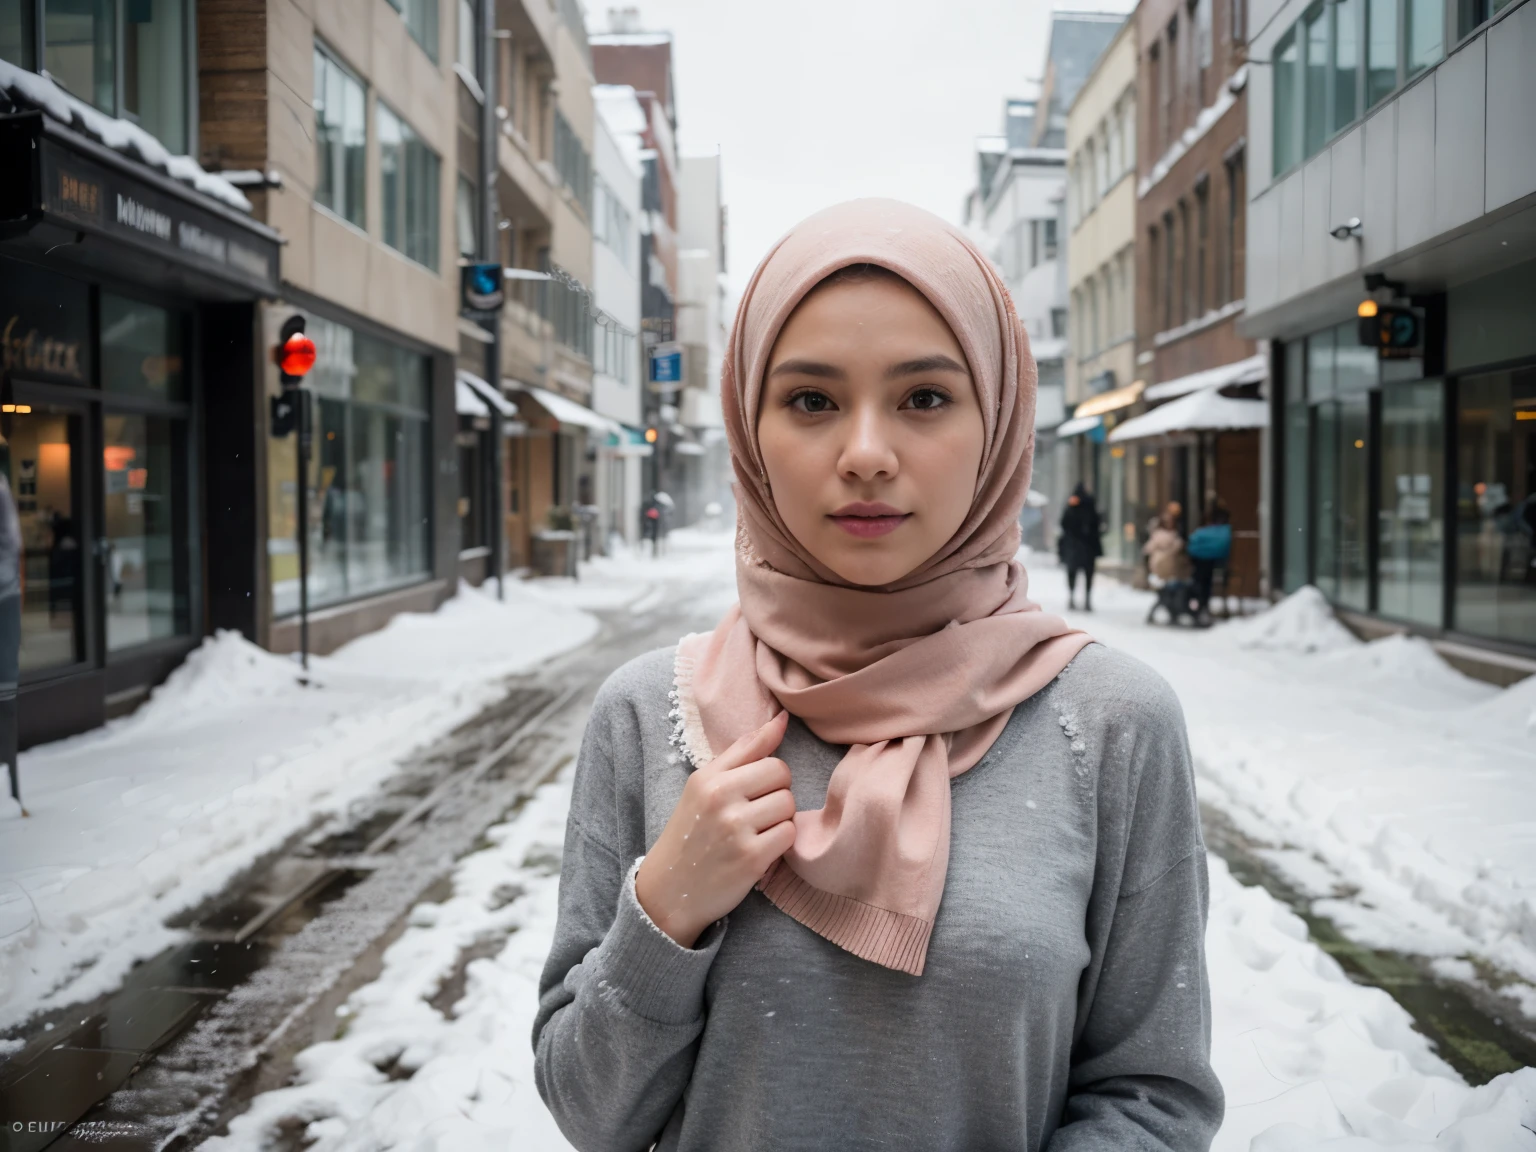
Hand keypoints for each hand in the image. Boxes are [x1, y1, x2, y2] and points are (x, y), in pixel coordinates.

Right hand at [635, 712, 795, 947]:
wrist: (670, 890)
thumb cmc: (691, 831)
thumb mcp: (705, 784)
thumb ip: (745, 750)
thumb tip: (782, 719)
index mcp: (710, 777)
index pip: (769, 758)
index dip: (770, 776)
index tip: (755, 793)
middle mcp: (721, 799)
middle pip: (783, 779)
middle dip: (777, 796)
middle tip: (756, 814)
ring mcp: (736, 830)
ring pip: (788, 807)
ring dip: (780, 821)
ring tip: (756, 832)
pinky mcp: (751, 859)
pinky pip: (789, 835)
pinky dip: (780, 844)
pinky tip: (760, 850)